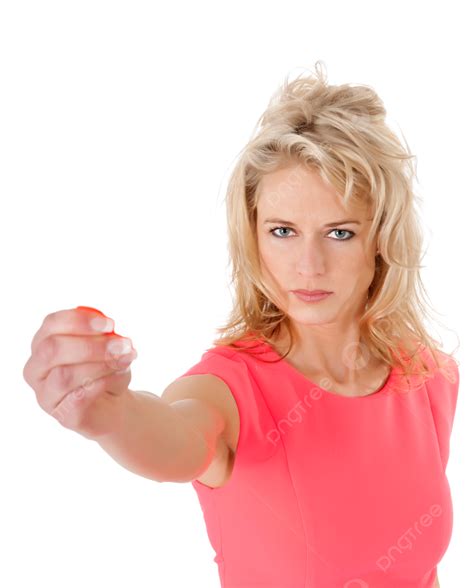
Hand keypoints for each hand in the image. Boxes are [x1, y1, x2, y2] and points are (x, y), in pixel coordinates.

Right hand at [23, 306, 137, 438]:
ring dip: (100, 365)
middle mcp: (36, 369)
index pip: (52, 324)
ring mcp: (45, 395)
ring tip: (125, 360)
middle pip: (53, 349)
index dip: (80, 320)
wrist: (114, 405)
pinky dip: (103, 383)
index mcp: (43, 342)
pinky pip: (78, 398)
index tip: (109, 324)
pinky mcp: (62, 416)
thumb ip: (107, 338)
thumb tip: (114, 337)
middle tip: (121, 344)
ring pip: (64, 375)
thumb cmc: (106, 369)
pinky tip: (119, 375)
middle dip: (90, 345)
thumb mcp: (108, 347)